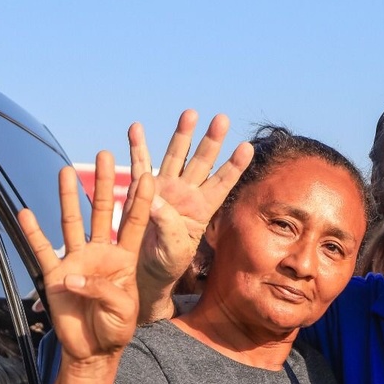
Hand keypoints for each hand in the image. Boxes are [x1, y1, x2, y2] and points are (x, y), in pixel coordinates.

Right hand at [18, 152, 153, 362]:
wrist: (93, 349)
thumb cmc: (116, 328)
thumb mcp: (122, 310)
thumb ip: (103, 291)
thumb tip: (73, 278)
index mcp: (125, 260)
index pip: (135, 224)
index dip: (141, 201)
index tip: (147, 176)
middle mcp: (101, 254)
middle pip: (102, 212)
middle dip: (104, 184)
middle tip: (105, 155)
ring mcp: (77, 261)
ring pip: (72, 223)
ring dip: (68, 198)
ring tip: (66, 171)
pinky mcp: (56, 275)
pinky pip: (41, 250)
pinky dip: (32, 233)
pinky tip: (25, 212)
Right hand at [126, 110, 253, 318]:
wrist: (145, 270)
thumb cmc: (166, 265)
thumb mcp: (174, 251)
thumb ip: (169, 226)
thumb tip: (156, 199)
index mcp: (202, 209)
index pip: (223, 183)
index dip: (235, 166)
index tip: (248, 148)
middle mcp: (187, 194)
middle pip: (202, 162)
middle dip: (212, 140)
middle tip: (223, 119)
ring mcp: (165, 189)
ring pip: (176, 156)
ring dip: (182, 135)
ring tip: (190, 113)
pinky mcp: (142, 190)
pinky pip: (139, 165)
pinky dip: (137, 147)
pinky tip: (135, 128)